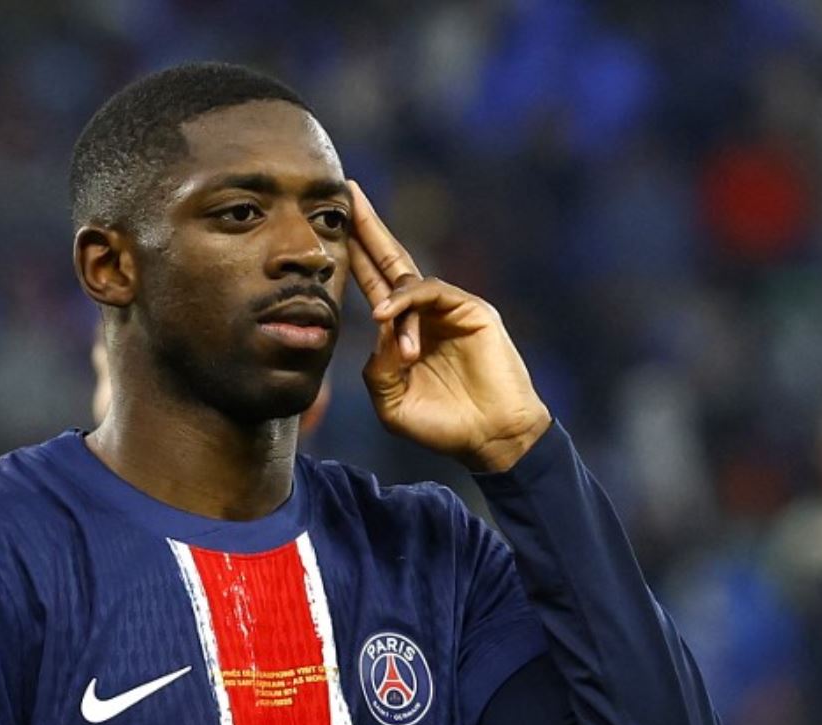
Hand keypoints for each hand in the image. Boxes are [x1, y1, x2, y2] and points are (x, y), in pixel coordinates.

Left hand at [347, 180, 552, 471]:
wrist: (492, 438)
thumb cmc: (444, 426)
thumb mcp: (393, 405)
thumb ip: (377, 370)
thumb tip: (378, 330)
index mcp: (403, 330)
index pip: (374, 282)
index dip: (354, 254)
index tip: (329, 226)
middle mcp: (425, 312)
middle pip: (391, 259)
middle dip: (367, 226)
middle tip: (346, 190)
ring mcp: (450, 309)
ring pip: (408, 282)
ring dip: (389, 303)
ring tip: (381, 321)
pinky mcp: (471, 310)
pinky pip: (431, 292)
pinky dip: (406, 300)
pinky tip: (386, 314)